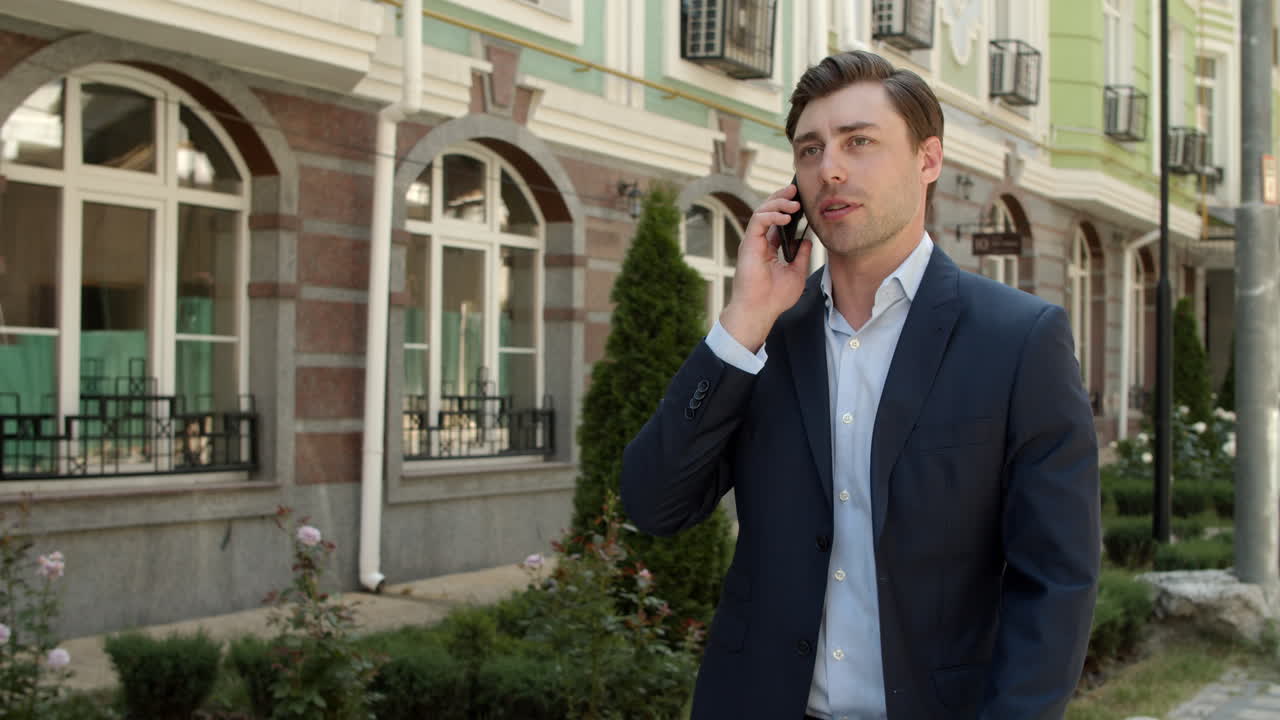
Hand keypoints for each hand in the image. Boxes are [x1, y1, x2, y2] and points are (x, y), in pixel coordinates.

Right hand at [719, 182, 813, 351]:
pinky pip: (759, 220)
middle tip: (796, 190)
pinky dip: (772, 215)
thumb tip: (806, 240)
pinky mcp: (749, 243)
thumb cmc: (775, 297)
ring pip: (762, 210)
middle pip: (768, 210)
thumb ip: (801, 255)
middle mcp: (759, 242)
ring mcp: (753, 241)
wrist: (760, 310)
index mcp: (768, 247)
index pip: (776, 221)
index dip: (787, 208)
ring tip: (795, 204)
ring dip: (779, 203)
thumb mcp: (796, 273)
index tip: (801, 200)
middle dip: (782, 197)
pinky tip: (786, 217)